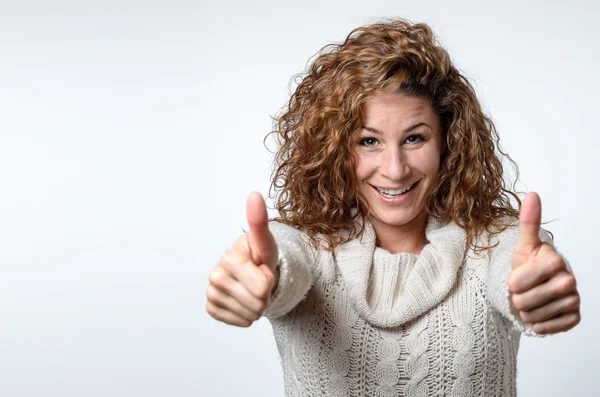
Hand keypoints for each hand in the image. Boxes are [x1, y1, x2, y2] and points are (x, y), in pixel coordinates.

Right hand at [206, 192, 278, 326]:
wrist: (253, 270)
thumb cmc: (260, 255)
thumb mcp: (266, 242)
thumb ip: (259, 222)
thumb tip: (254, 194)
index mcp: (230, 259)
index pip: (263, 288)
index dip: (270, 282)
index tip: (263, 270)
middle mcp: (216, 275)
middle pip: (257, 304)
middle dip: (265, 296)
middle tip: (260, 282)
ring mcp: (212, 292)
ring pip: (249, 315)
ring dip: (257, 307)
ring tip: (253, 290)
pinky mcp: (211, 307)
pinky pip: (237, 321)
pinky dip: (246, 316)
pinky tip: (244, 300)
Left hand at [508, 192, 580, 333]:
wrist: (536, 288)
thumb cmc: (528, 265)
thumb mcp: (523, 246)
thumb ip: (528, 222)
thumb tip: (533, 194)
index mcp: (555, 260)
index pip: (518, 282)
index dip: (512, 283)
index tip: (516, 278)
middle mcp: (569, 279)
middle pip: (525, 301)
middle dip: (517, 298)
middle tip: (523, 291)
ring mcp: (574, 299)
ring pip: (534, 316)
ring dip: (526, 312)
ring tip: (530, 302)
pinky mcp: (575, 318)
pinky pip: (548, 328)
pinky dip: (539, 325)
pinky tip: (540, 315)